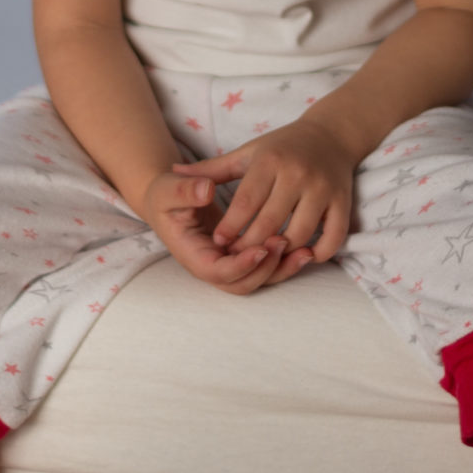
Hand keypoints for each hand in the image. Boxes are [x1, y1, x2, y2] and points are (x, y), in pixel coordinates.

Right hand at [140, 167, 295, 295]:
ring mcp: (227, 264)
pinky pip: (265, 267)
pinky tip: (306, 247)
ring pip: (258, 279)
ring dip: (281, 269)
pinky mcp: (241, 256)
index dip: (241, 264)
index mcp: (192, 254)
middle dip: (265, 269)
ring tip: (304, 249)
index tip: (261, 248)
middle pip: (242, 283)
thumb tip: (206, 189)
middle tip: (284, 243)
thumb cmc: (166, 194)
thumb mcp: (169, 190)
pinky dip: (285, 262)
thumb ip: (185, 190)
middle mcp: (211, 266)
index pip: (218, 272)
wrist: (169, 198)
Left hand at [176, 119, 357, 280]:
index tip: (218, 242)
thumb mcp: (246, 153)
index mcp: (270, 161)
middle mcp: (297, 174)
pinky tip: (302, 255)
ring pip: (300, 233)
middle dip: (250, 245)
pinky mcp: (342, 201)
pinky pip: (333, 237)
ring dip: (282, 251)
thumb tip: (172, 170)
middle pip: (270, 222)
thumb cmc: (281, 147)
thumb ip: (211, 168)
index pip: (245, 202)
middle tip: (237, 258)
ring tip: (266, 258)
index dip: (230, 226)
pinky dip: (319, 252)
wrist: (330, 135)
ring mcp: (322, 189)